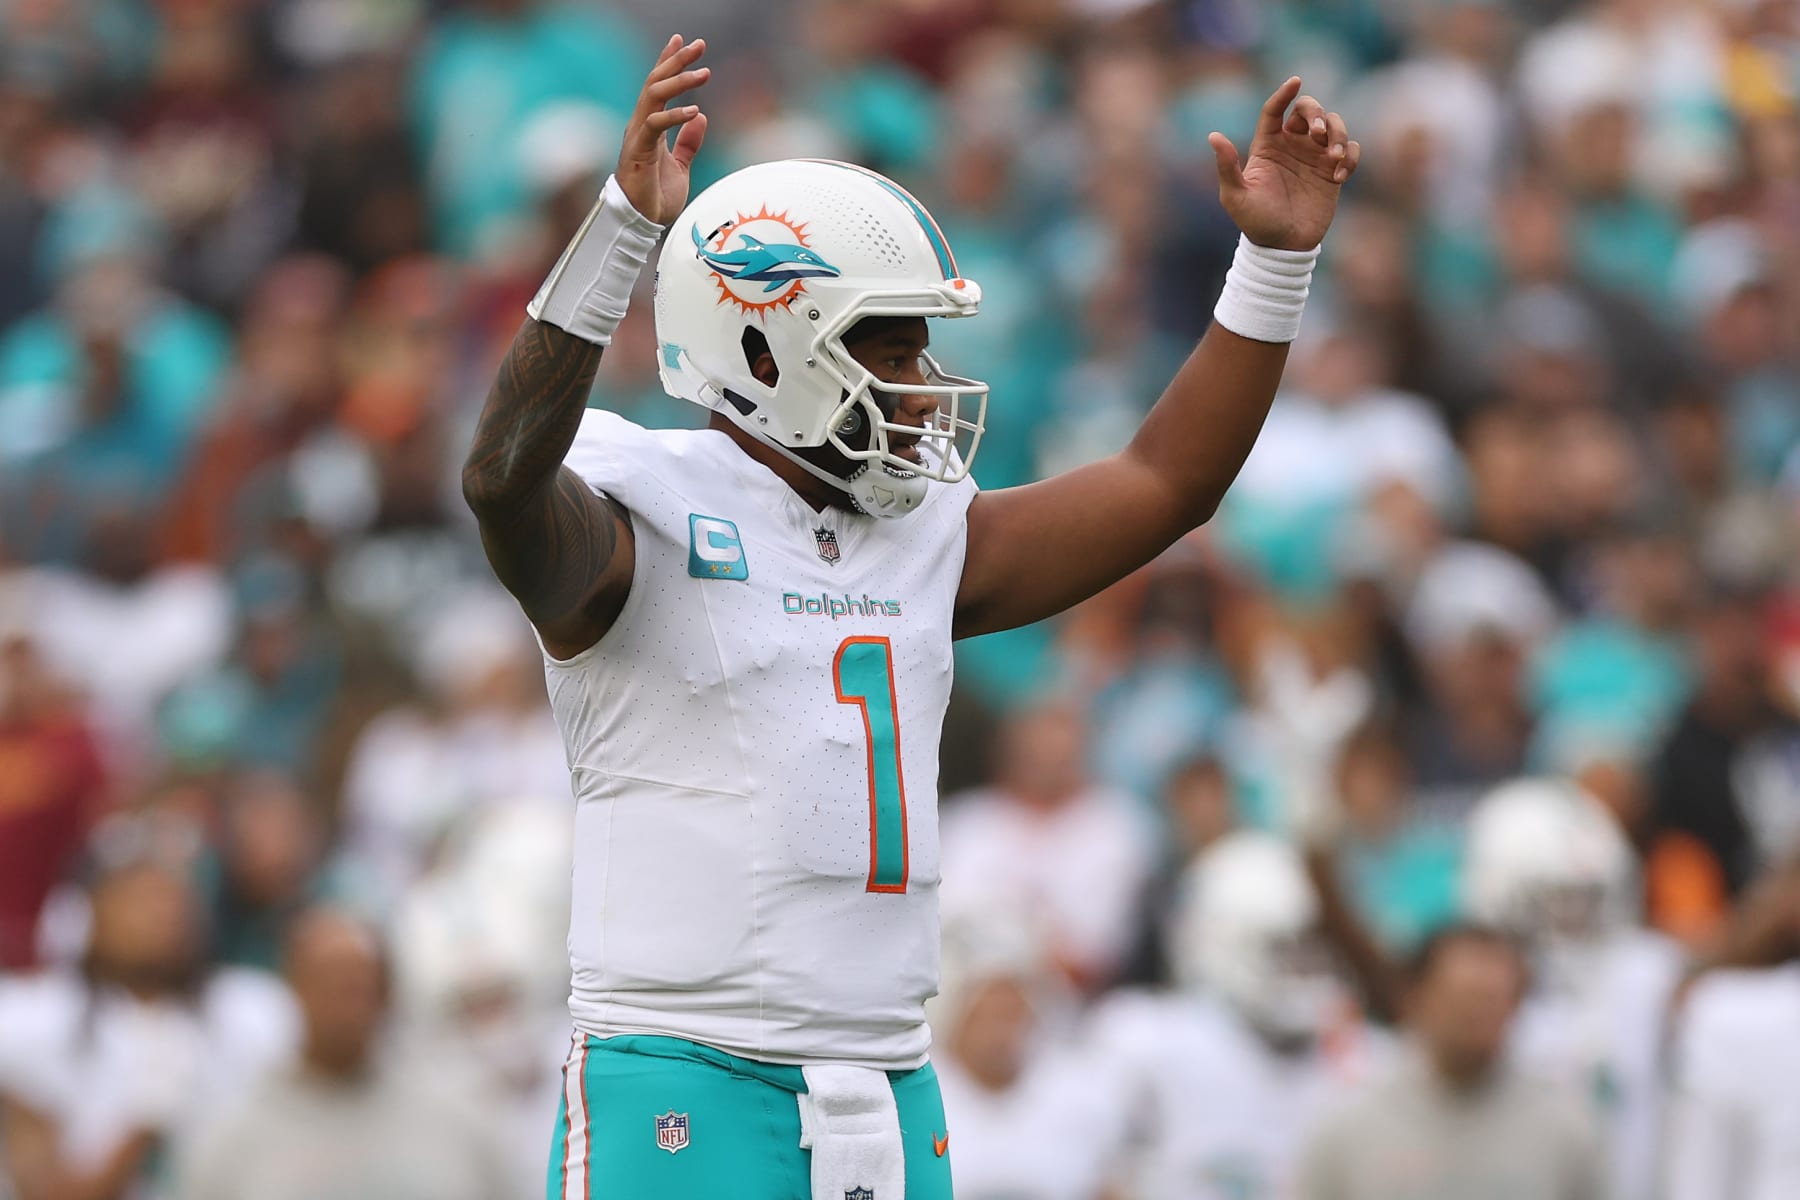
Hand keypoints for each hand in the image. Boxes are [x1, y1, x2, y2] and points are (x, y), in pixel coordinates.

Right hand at [616, 34, 710, 224]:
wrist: (641, 223)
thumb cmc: (656, 198)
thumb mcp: (681, 167)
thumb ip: (688, 142)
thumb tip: (701, 117)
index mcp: (650, 125)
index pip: (659, 86)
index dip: (669, 62)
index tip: (682, 41)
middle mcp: (641, 124)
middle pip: (656, 82)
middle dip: (676, 61)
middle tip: (699, 45)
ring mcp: (638, 135)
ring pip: (654, 96)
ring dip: (679, 81)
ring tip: (704, 73)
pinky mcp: (638, 150)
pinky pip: (654, 124)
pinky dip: (674, 116)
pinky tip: (695, 111)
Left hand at [1208, 78, 1360, 251]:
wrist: (1282, 247)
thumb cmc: (1255, 222)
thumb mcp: (1236, 196)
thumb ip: (1227, 166)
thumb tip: (1213, 136)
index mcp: (1267, 145)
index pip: (1275, 110)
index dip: (1284, 93)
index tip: (1295, 81)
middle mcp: (1292, 145)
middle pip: (1309, 110)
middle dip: (1317, 113)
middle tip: (1318, 133)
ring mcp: (1314, 157)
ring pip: (1334, 125)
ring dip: (1338, 133)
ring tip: (1333, 157)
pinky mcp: (1333, 171)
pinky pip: (1350, 150)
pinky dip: (1350, 156)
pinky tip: (1339, 176)